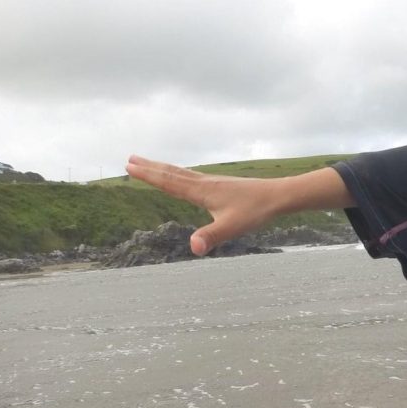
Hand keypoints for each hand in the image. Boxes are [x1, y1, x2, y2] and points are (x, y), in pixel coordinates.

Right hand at [125, 156, 279, 255]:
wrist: (278, 196)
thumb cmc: (255, 211)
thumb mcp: (231, 228)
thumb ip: (211, 237)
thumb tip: (193, 248)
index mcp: (201, 191)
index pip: (169, 182)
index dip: (148, 176)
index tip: (129, 167)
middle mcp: (204, 183)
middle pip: (172, 173)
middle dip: (150, 167)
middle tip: (130, 159)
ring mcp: (213, 182)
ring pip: (182, 172)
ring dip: (163, 168)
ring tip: (148, 163)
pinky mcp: (221, 184)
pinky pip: (193, 176)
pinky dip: (179, 173)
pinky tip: (183, 177)